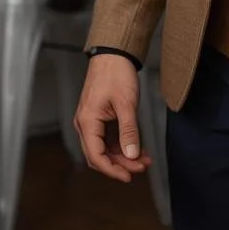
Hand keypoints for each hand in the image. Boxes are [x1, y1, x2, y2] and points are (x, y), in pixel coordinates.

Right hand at [73, 54, 152, 182]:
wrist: (113, 53)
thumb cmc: (116, 73)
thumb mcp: (126, 104)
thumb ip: (129, 131)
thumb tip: (132, 155)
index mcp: (87, 121)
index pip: (96, 156)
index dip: (113, 170)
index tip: (129, 176)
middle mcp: (85, 124)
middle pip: (99, 155)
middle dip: (120, 164)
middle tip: (141, 167)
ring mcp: (91, 121)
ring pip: (104, 148)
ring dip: (123, 155)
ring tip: (143, 159)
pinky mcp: (98, 117)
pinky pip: (107, 138)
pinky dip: (121, 144)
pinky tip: (137, 148)